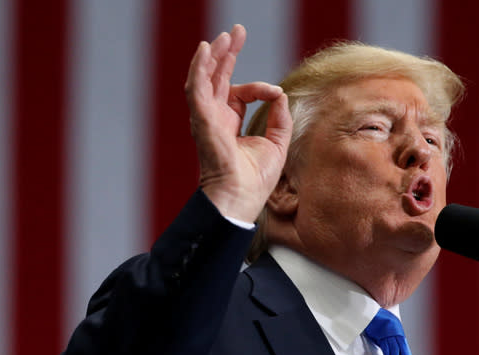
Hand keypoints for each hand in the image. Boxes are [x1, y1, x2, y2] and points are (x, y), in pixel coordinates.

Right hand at [185, 24, 291, 222]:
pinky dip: (200, 68)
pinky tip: (206, 49)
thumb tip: (281, 94)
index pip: (240, 93)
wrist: (240, 199)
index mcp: (229, 124)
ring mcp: (206, 118)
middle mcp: (214, 118)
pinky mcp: (202, 120)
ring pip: (204, 79)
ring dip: (212, 56)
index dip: (260, 88)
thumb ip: (279, 118)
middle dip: (226, 54)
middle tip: (236, 32)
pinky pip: (197, 88)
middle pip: (217, 78)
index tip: (275, 93)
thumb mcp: (276, 143)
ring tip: (222, 36)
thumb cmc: (254, 180)